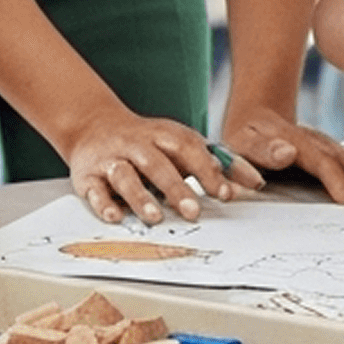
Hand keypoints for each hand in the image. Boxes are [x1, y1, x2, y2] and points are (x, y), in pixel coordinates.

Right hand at [64, 105, 260, 223]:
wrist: (93, 125)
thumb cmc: (148, 142)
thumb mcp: (182, 144)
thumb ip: (218, 163)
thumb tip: (255, 182)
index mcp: (164, 135)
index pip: (188, 148)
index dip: (206, 169)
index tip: (223, 193)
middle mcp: (137, 144)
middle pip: (157, 163)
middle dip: (176, 187)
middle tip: (193, 212)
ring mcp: (111, 159)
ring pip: (125, 175)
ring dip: (140, 197)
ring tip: (155, 217)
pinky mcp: (88, 175)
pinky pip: (94, 189)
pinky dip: (103, 203)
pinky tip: (115, 217)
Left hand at [218, 102, 343, 208]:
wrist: (256, 115)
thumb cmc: (246, 136)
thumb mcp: (242, 142)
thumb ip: (262, 151)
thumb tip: (286, 152)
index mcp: (298, 142)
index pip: (323, 163)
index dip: (339, 182)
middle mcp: (321, 143)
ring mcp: (333, 146)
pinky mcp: (339, 152)